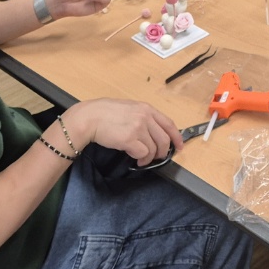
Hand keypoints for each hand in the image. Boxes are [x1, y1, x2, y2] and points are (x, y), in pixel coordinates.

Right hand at [67, 99, 182, 163]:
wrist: (90, 117)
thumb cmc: (105, 113)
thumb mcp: (129, 109)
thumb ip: (142, 117)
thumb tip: (152, 133)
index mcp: (147, 108)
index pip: (169, 124)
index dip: (177, 137)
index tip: (179, 147)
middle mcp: (145, 116)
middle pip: (164, 139)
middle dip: (163, 152)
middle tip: (157, 158)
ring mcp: (138, 127)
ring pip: (154, 148)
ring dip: (149, 158)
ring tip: (142, 160)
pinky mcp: (130, 139)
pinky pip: (143, 153)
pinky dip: (141, 159)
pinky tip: (135, 160)